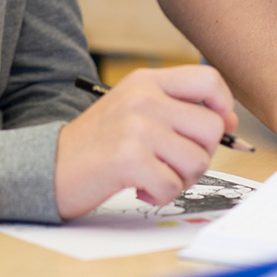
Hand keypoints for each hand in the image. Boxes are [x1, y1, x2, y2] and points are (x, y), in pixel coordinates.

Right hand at [54, 65, 236, 218]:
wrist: (48, 167)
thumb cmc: (98, 145)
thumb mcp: (135, 111)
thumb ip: (177, 110)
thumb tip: (229, 121)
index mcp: (146, 80)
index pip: (209, 79)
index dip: (222, 107)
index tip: (214, 129)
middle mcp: (143, 97)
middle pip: (211, 127)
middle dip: (200, 155)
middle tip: (172, 164)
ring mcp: (135, 127)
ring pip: (197, 161)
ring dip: (180, 179)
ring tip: (152, 176)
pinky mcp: (128, 159)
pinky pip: (173, 186)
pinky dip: (160, 196)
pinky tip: (139, 189)